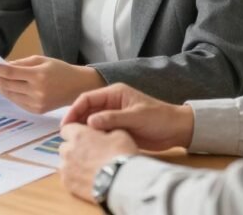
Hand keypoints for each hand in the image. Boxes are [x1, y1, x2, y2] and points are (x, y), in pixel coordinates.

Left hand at [0, 56, 105, 113]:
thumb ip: (21, 64)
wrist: (78, 87)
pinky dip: (8, 93)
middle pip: (7, 85)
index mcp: (38, 76)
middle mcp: (37, 91)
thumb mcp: (41, 60)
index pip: (9, 73)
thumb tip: (1, 67)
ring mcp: (36, 103)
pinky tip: (1, 87)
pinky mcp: (37, 110)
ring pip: (9, 94)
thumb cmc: (59, 70)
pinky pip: (17, 101)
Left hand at [59, 123, 139, 202]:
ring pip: (65, 163)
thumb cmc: (121, 154)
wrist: (120, 181)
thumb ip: (103, 129)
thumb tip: (100, 132)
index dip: (76, 133)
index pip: (66, 129)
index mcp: (78, 135)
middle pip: (65, 147)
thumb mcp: (118, 133)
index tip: (85, 138)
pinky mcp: (68, 184)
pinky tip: (87, 179)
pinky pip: (67, 177)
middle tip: (90, 154)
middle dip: (74, 149)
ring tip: (89, 169)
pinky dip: (75, 177)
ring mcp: (66, 168)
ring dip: (74, 164)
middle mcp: (68, 150)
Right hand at [62, 83, 193, 150]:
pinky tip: (88, 148)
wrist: (176, 130)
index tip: (66, 124)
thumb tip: (89, 122)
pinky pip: (100, 133)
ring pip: (91, 123)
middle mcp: (111, 104)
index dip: (74, 110)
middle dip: (75, 122)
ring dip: (83, 131)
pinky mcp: (117, 129)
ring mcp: (113, 117)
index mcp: (114, 93)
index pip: (87, 98)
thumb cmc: (159, 118)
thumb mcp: (136, 116)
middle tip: (66, 136)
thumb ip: (113, 118)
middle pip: (86, 111)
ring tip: (74, 143)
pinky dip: (93, 139)